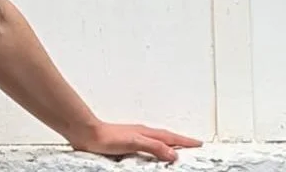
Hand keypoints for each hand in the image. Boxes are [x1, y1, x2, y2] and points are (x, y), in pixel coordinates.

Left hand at [69, 122, 202, 162]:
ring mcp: (134, 137)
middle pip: (166, 137)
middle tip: (192, 145)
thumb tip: (172, 153)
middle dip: (180, 141)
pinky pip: (146, 145)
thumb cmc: (106, 137)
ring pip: (156, 140)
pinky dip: (154, 148)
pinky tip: (150, 151)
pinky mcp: (125, 142)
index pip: (171, 138)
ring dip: (167, 143)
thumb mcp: (134, 142)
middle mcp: (142, 133)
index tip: (198, 144)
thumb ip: (153, 147)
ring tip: (176, 148)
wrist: (87, 133)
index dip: (185, 142)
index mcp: (147, 133)